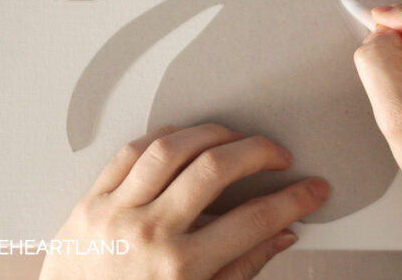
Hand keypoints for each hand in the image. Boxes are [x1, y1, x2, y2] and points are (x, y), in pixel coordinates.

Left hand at [39, 124, 328, 279]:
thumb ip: (241, 267)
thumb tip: (281, 234)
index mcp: (180, 269)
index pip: (254, 221)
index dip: (293, 200)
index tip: (311, 189)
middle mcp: (148, 234)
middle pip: (214, 170)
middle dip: (259, 152)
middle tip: (278, 156)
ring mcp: (116, 213)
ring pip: (171, 149)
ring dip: (213, 134)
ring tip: (236, 140)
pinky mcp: (91, 200)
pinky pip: (129, 152)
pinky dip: (162, 138)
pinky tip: (184, 139)